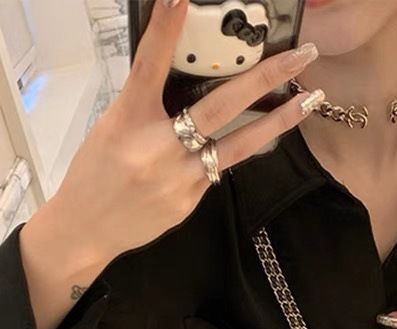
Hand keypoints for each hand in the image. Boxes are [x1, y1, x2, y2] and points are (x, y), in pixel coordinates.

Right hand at [40, 0, 321, 267]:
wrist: (86, 228)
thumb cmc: (94, 173)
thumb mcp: (112, 127)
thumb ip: (147, 104)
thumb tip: (183, 82)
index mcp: (128, 120)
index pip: (150, 67)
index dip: (165, 32)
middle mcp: (157, 148)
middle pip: (219, 107)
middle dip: (266, 77)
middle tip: (302, 55)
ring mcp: (179, 178)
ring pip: (238, 145)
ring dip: (278, 120)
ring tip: (310, 98)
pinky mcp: (189, 200)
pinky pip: (217, 168)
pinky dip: (231, 149)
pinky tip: (245, 139)